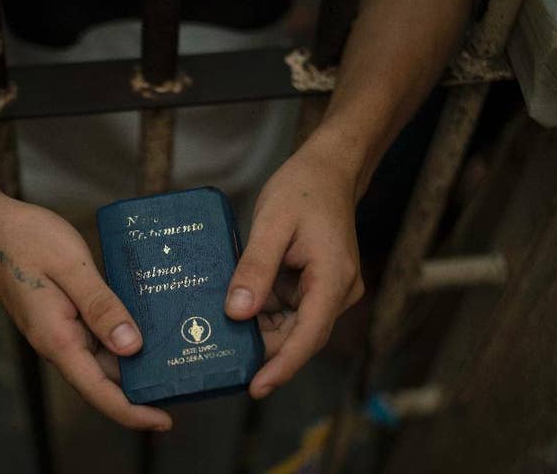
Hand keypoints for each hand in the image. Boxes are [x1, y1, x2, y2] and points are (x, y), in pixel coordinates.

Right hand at [0, 184, 171, 430]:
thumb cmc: (23, 238)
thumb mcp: (70, 265)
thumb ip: (101, 306)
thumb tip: (131, 346)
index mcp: (57, 337)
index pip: (98, 390)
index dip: (132, 412)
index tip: (165, 421)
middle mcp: (57, 340)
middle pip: (105, 377)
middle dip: (143, 384)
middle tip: (185, 377)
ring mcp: (59, 328)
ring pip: (102, 355)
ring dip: (135, 357)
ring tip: (174, 350)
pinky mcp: (62, 314)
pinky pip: (96, 333)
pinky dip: (121, 331)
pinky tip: (146, 320)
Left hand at [224, 134, 365, 397]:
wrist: (328, 169)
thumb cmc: (302, 189)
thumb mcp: (272, 224)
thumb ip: (255, 269)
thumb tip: (237, 313)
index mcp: (333, 279)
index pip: (309, 336)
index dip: (282, 365)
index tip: (256, 387)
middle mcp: (337, 292)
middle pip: (299, 336)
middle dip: (262, 348)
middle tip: (218, 358)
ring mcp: (329, 291)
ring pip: (292, 325)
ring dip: (259, 328)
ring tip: (219, 333)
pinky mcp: (317, 286)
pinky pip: (289, 309)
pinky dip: (263, 311)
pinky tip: (235, 307)